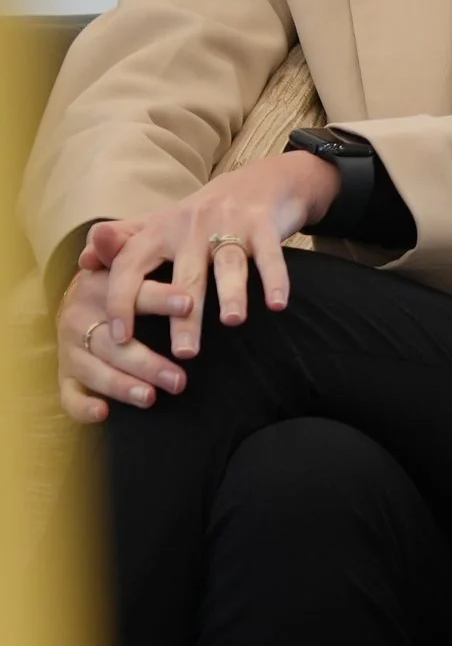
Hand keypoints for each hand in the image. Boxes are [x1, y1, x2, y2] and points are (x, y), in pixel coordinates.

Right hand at [56, 227, 174, 422]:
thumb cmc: (122, 283)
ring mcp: (71, 350)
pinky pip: (70, 396)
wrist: (87, 304)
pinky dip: (82, 407)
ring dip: (123, 386)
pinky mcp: (68, 376)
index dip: (159, 298)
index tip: (190, 304)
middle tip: (180, 378)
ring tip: (152, 397)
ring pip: (95, 371)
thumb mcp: (128, 262)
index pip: (130, 293)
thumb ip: (125, 249)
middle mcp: (78, 318)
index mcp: (96, 287)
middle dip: (147, 361)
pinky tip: (103, 414)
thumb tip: (101, 231)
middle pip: (113, 343)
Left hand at [87, 151, 342, 384]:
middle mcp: (190, 225)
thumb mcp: (159, 224)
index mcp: (159, 229)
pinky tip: (277, 305)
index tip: (120, 337)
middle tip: (185, 353)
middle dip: (184, 314)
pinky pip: (269, 256)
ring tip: (232, 322)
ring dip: (231, 293)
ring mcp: (229, 223)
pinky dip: (275, 280)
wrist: (260, 180)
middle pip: (185, 275)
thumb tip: (83, 260)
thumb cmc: (202, 214)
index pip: (131, 265)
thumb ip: (123, 243)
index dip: (122, 300)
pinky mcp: (263, 225)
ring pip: (229, 263)